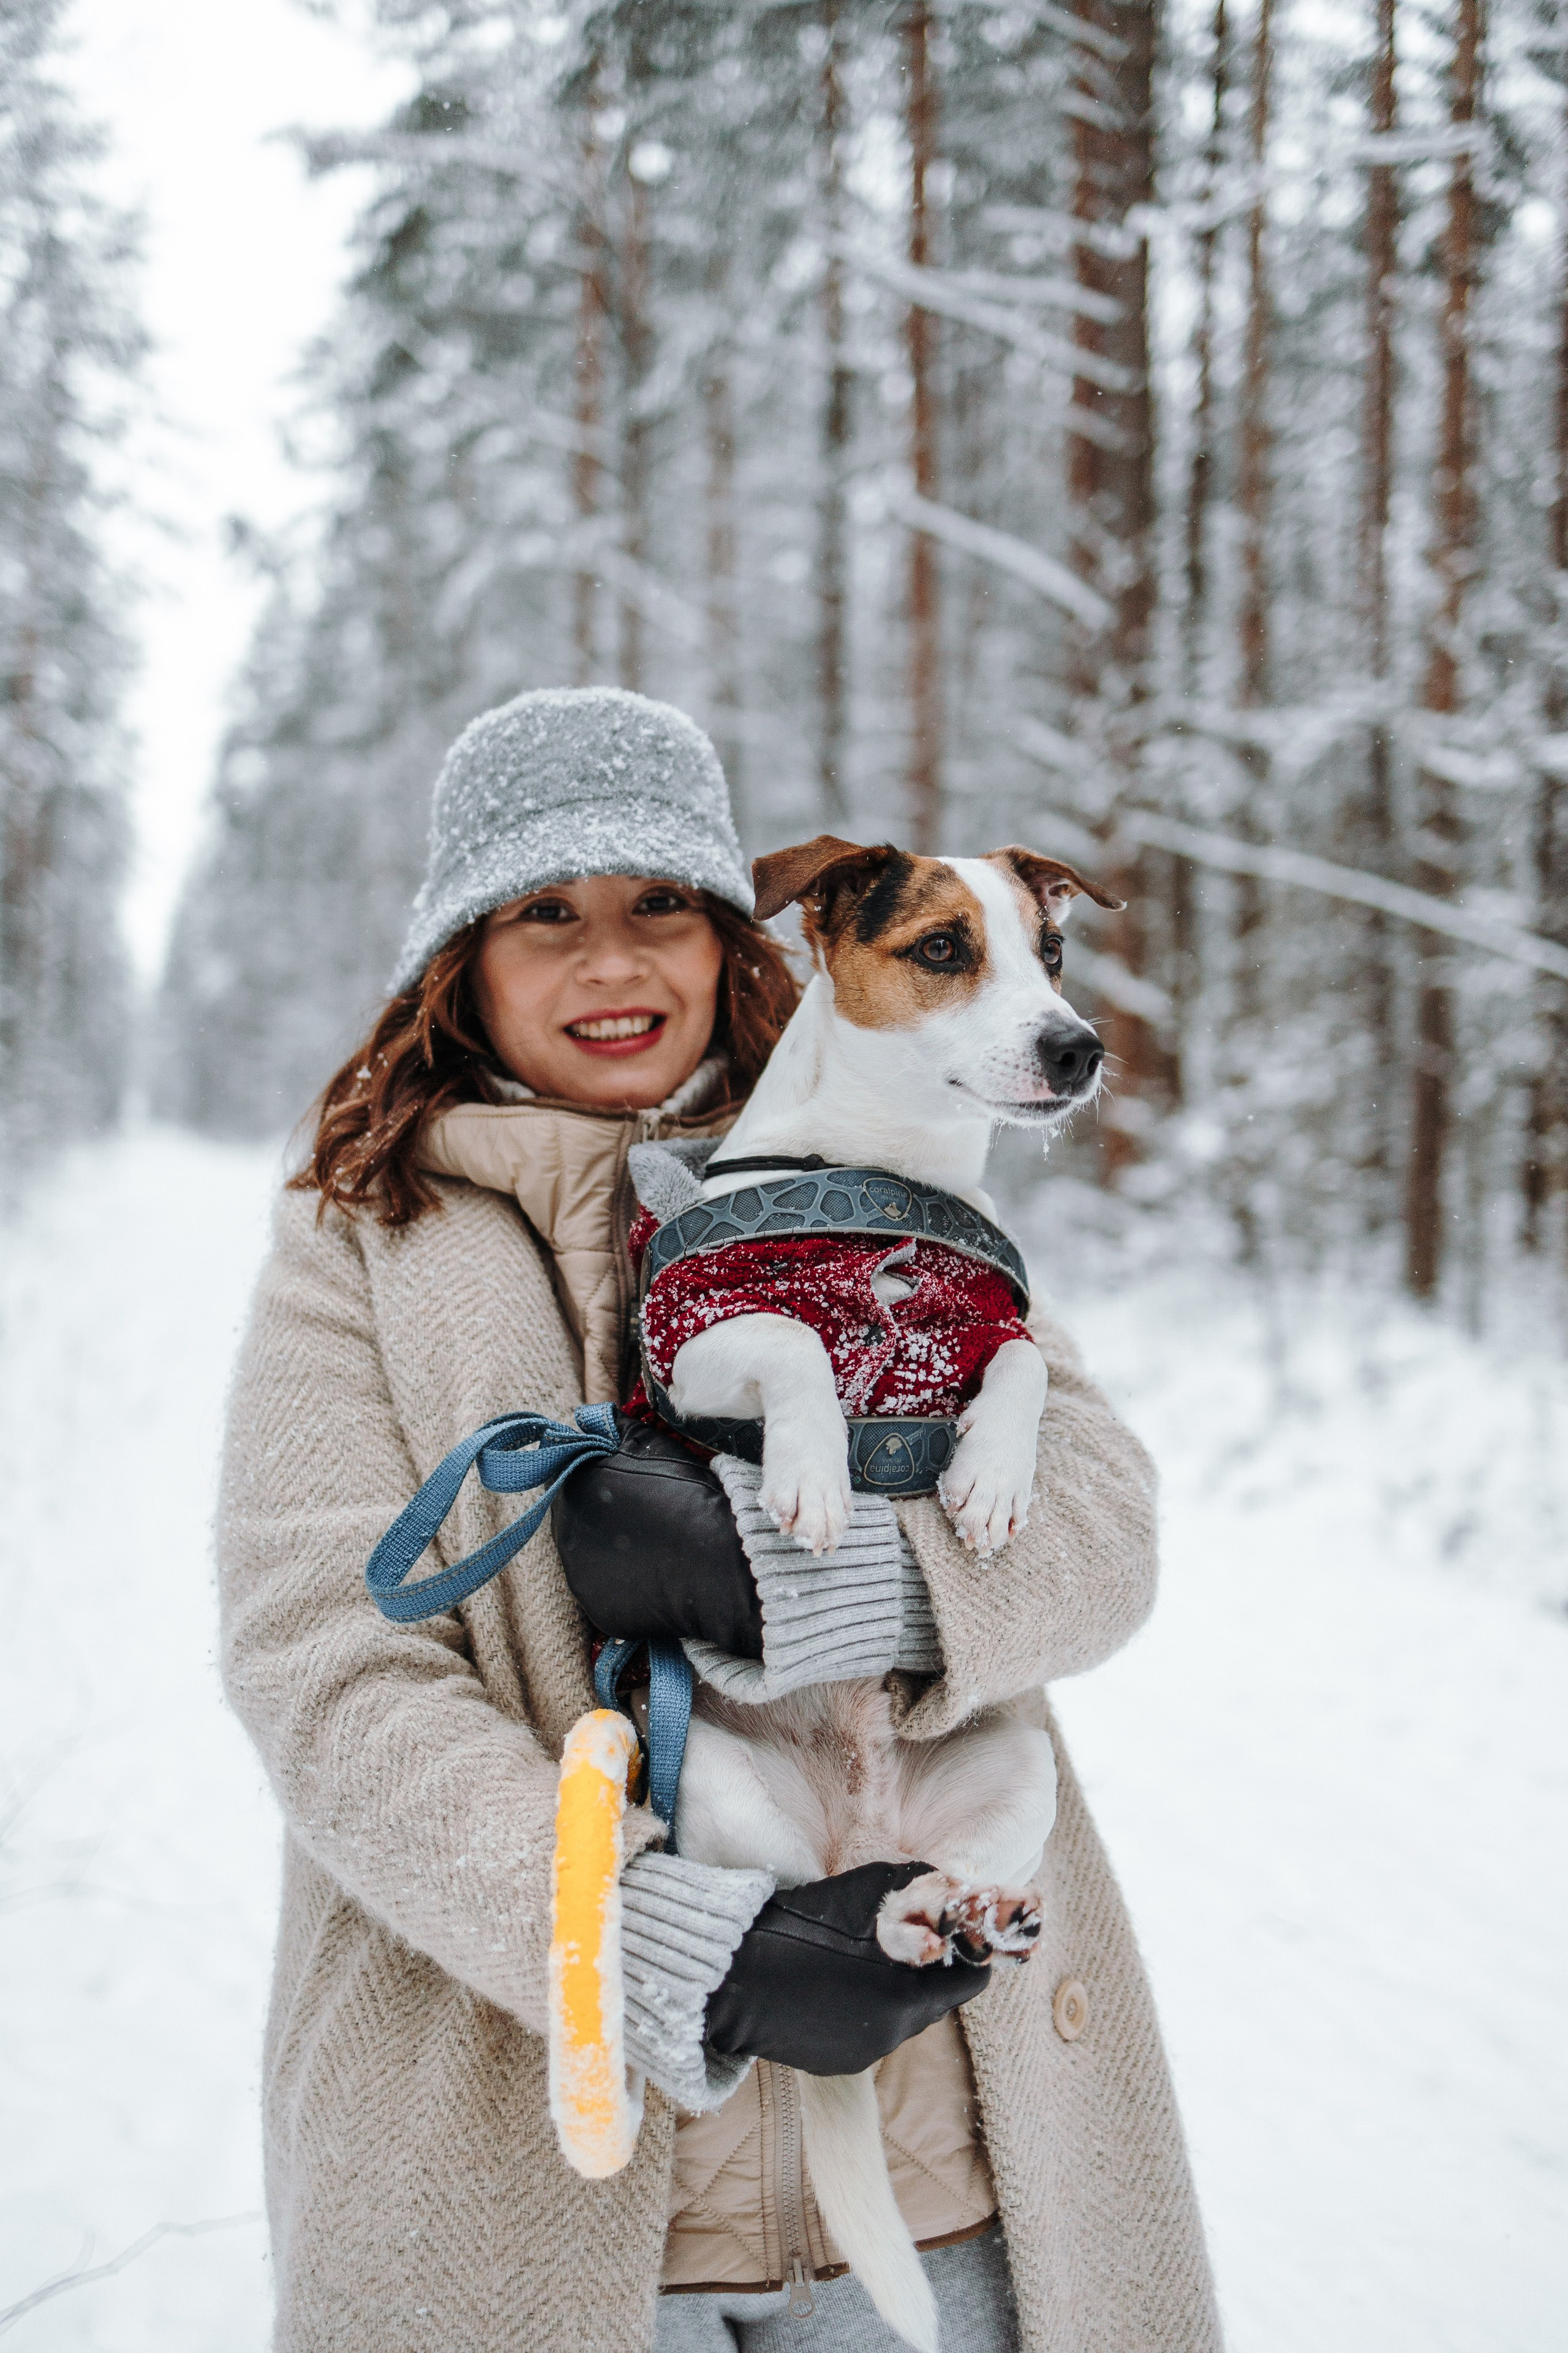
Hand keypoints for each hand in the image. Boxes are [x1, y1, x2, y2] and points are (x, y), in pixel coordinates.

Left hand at [552, 1417, 763, 1657]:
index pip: (568, 1475)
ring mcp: (580, 1579)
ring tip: (652, 1546)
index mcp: (574, 1488)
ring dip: (609, 1550)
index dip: (594, 1474)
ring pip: (589, 1557)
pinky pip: (606, 1592)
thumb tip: (591, 1418)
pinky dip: (624, 1584)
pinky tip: (654, 1575)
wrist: (719, 1562)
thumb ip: (615, 1428)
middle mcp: (566, 1535)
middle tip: (641, 1514)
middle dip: (599, 1513)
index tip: (620, 1480)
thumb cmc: (689, 1496)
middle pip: (575, 1517)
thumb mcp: (652, 1447)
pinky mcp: (600, 1612)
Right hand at [704, 1860, 992, 2076]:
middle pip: (936, 2000)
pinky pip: (867, 2032)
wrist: (733, 1976)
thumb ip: (919, 1888)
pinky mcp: (833, 2062)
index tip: (954, 1930)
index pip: (971, 1982)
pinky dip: (863, 2007)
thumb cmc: (802, 1927)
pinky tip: (834, 1981)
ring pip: (900, 2017)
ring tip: (862, 1956)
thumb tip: (951, 1889)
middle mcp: (892, 2036)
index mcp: (907, 1999)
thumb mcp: (868, 1891)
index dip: (966, 1952)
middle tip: (906, 1935)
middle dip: (928, 1968)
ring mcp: (861, 2055)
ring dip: (894, 1989)